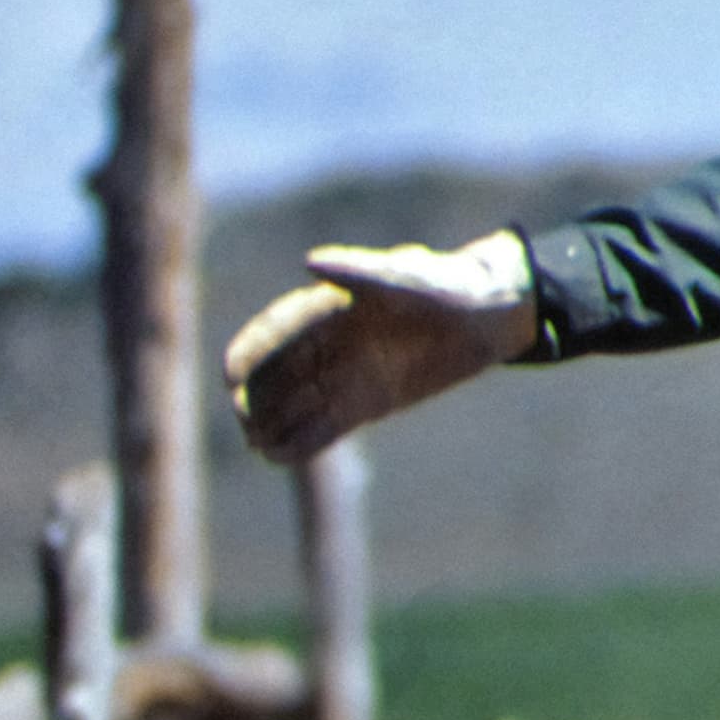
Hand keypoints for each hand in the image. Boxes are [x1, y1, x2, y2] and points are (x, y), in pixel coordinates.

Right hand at [225, 231, 538, 465]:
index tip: (232, 379)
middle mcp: (330, 343)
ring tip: (258, 446)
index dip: (250, 354)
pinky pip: (327, 424)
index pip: (273, 332)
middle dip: (257, 398)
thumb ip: (361, 273)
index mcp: (329, 308)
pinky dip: (305, 440)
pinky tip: (281, 456)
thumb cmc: (447, 285)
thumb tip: (310, 262)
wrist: (487, 315)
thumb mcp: (407, 277)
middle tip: (247, 425)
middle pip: (278, 373)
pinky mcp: (370, 400)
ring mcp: (348, 374)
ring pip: (298, 402)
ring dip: (274, 424)